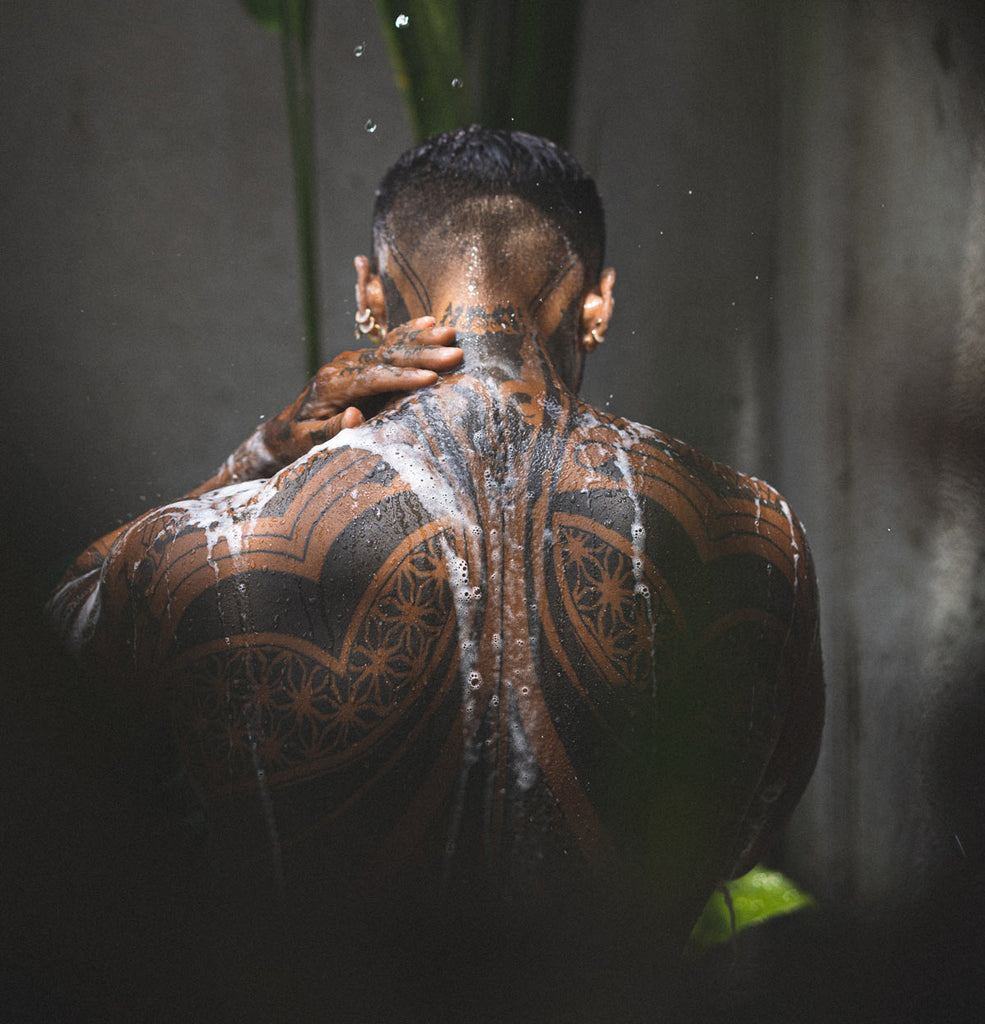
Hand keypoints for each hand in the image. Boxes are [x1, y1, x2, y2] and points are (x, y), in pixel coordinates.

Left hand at [218, 317, 460, 483]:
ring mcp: (352, 361)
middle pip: (387, 356)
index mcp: (332, 385)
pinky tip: (430, 323)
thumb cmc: (300, 441)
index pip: (372, 377)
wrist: (287, 430)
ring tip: (451, 332)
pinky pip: (388, 345)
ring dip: (422, 340)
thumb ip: (331, 430)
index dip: (402, 378)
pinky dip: (409, 333)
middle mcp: (343, 366)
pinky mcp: (361, 362)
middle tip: (454, 353)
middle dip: (422, 354)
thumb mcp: (310, 444)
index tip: (430, 379)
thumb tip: (353, 416)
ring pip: (390, 346)